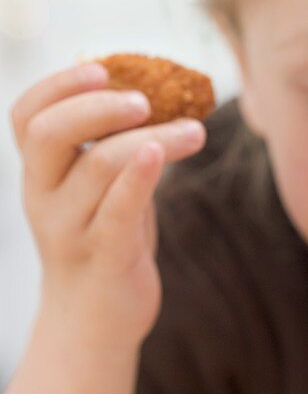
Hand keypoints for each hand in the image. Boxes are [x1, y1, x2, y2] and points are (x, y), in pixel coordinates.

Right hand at [11, 62, 206, 344]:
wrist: (93, 326)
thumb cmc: (104, 245)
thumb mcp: (98, 192)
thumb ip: (110, 148)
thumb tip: (156, 90)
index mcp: (40, 175)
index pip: (26, 115)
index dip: (58, 84)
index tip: (102, 68)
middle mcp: (44, 198)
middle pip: (49, 134)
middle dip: (98, 106)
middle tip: (146, 99)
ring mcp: (69, 230)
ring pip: (98, 167)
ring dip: (151, 139)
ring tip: (196, 131)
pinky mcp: (103, 257)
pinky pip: (117, 211)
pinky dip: (140, 177)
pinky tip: (163, 152)